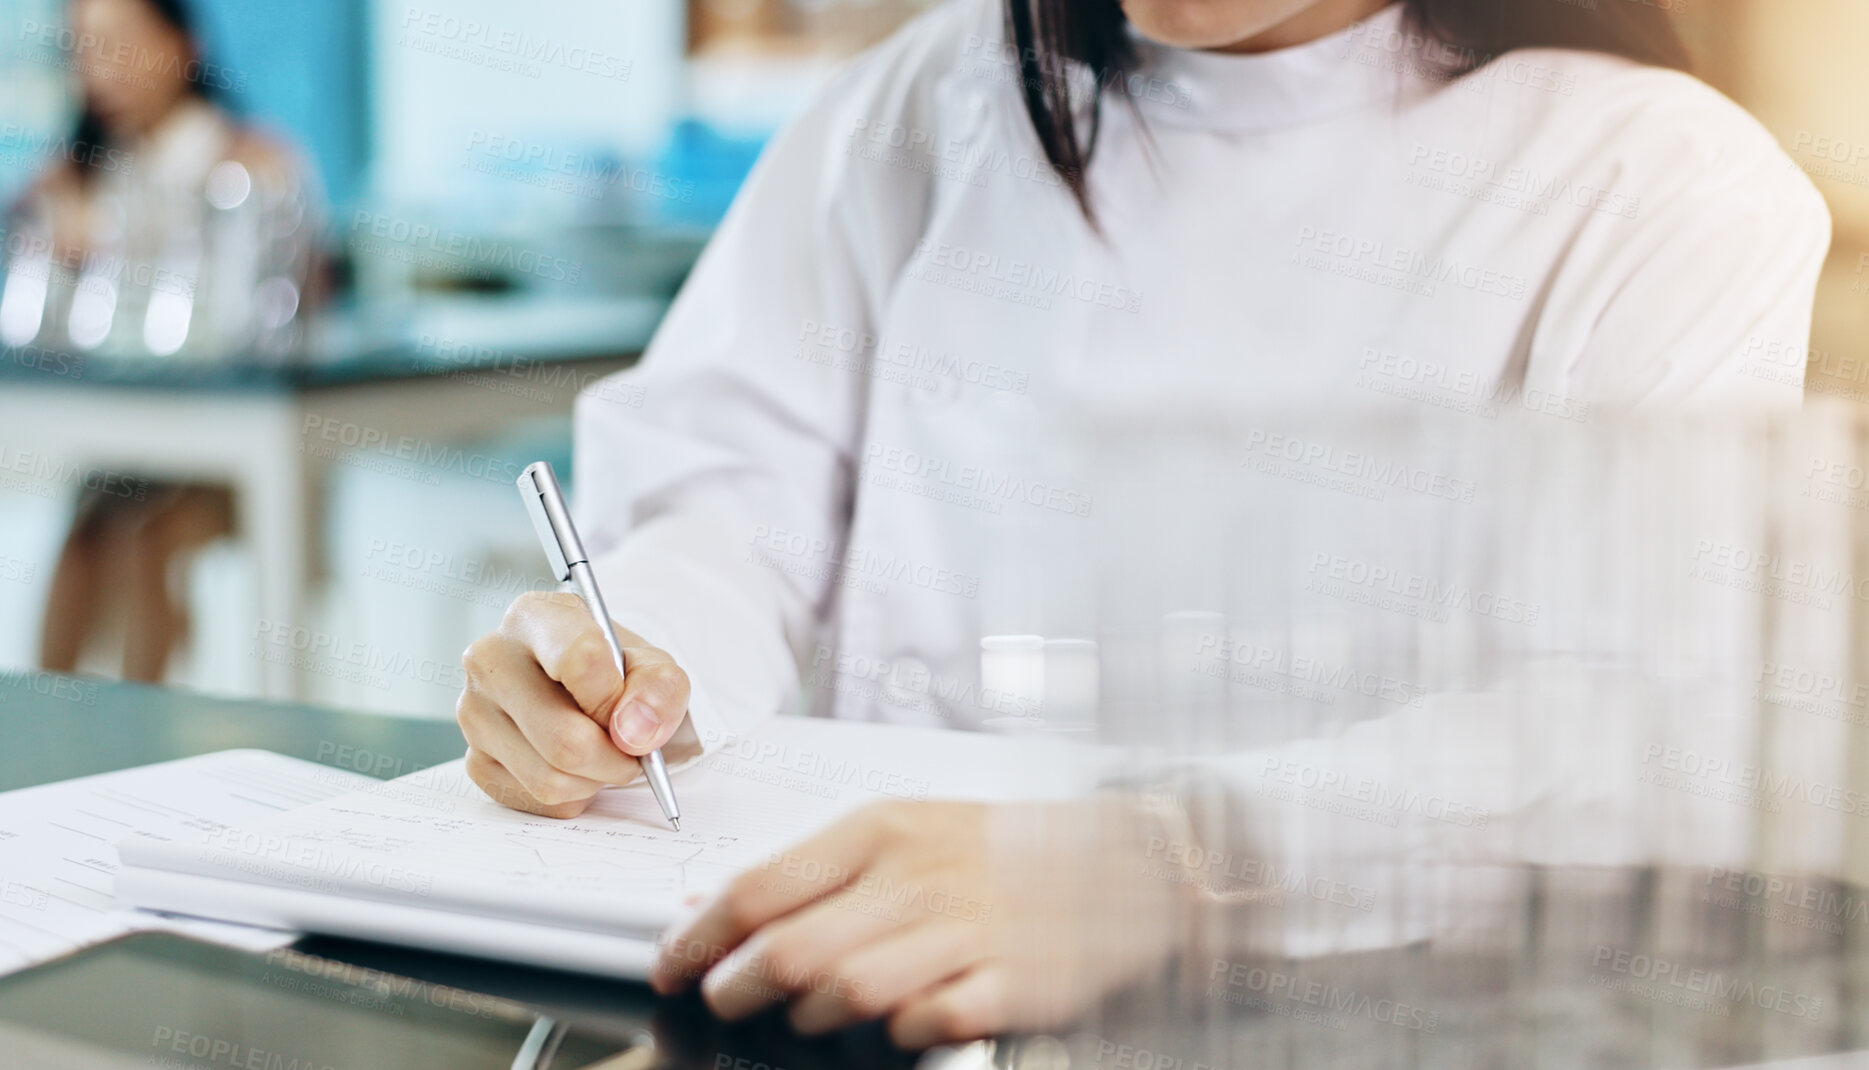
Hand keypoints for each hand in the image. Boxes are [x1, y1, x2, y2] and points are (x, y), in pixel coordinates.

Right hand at [457, 590, 690, 817]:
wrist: (582, 691)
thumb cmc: (614, 672)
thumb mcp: (652, 665)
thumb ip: (659, 689)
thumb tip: (632, 733)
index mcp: (535, 617)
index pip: (578, 659)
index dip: (615, 700)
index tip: (630, 713)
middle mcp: (491, 660)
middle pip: (564, 740)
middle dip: (615, 759)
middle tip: (630, 751)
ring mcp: (475, 712)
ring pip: (550, 778)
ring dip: (595, 780)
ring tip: (602, 753)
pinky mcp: (474, 759)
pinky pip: (536, 799)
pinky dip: (571, 794)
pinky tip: (573, 765)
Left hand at [650, 796, 1185, 1046]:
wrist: (1125, 861)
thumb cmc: (1004, 849)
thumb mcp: (905, 829)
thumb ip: (813, 868)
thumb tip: (716, 899)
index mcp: (882, 830)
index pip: (760, 886)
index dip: (698, 935)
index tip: (671, 963)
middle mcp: (917, 877)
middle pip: (791, 950)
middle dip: (737, 988)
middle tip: (724, 999)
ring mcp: (966, 931)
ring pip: (848, 994)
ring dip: (812, 1016)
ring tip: (808, 1014)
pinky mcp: (1011, 982)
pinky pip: (929, 1023)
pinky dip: (902, 1032)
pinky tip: (900, 1021)